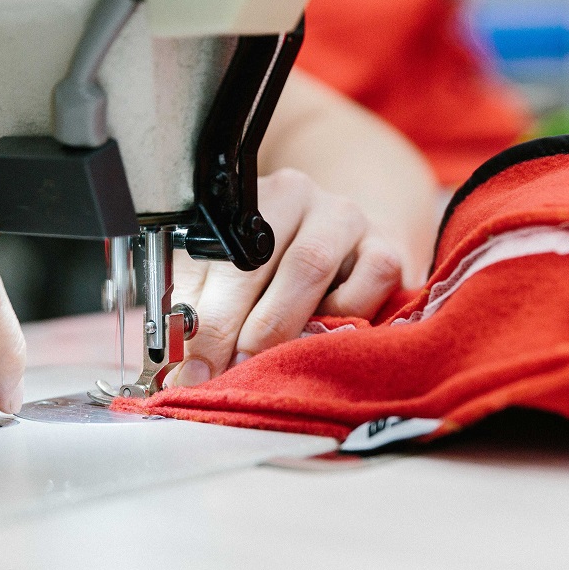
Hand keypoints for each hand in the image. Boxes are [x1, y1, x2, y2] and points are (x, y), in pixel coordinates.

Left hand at [171, 169, 402, 386]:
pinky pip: (368, 279)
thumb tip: (182, 366)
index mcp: (240, 200)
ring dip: (280, 324)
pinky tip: (326, 333)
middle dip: (232, 326)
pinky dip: (346, 313)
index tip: (190, 366)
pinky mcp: (386, 245)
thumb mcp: (228, 280)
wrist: (346, 246)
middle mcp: (294, 195)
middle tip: (218, 375)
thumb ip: (202, 312)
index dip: (199, 314)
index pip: (211, 253)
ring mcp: (344, 216)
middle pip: (256, 260)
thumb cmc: (277, 270)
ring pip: (309, 265)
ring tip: (262, 365)